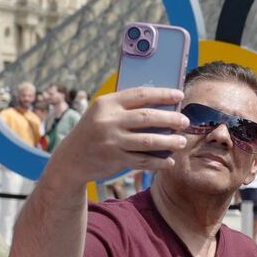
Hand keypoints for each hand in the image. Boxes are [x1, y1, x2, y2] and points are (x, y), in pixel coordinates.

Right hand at [48, 87, 189, 186]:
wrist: (71, 159)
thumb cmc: (95, 132)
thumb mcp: (104, 114)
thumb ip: (127, 109)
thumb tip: (164, 105)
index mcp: (107, 103)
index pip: (140, 95)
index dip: (163, 94)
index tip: (180, 95)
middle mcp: (108, 121)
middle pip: (148, 117)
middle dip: (171, 119)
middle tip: (185, 121)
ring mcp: (111, 141)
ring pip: (148, 141)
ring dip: (169, 142)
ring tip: (182, 142)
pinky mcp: (114, 159)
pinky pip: (142, 160)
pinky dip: (158, 162)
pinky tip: (169, 161)